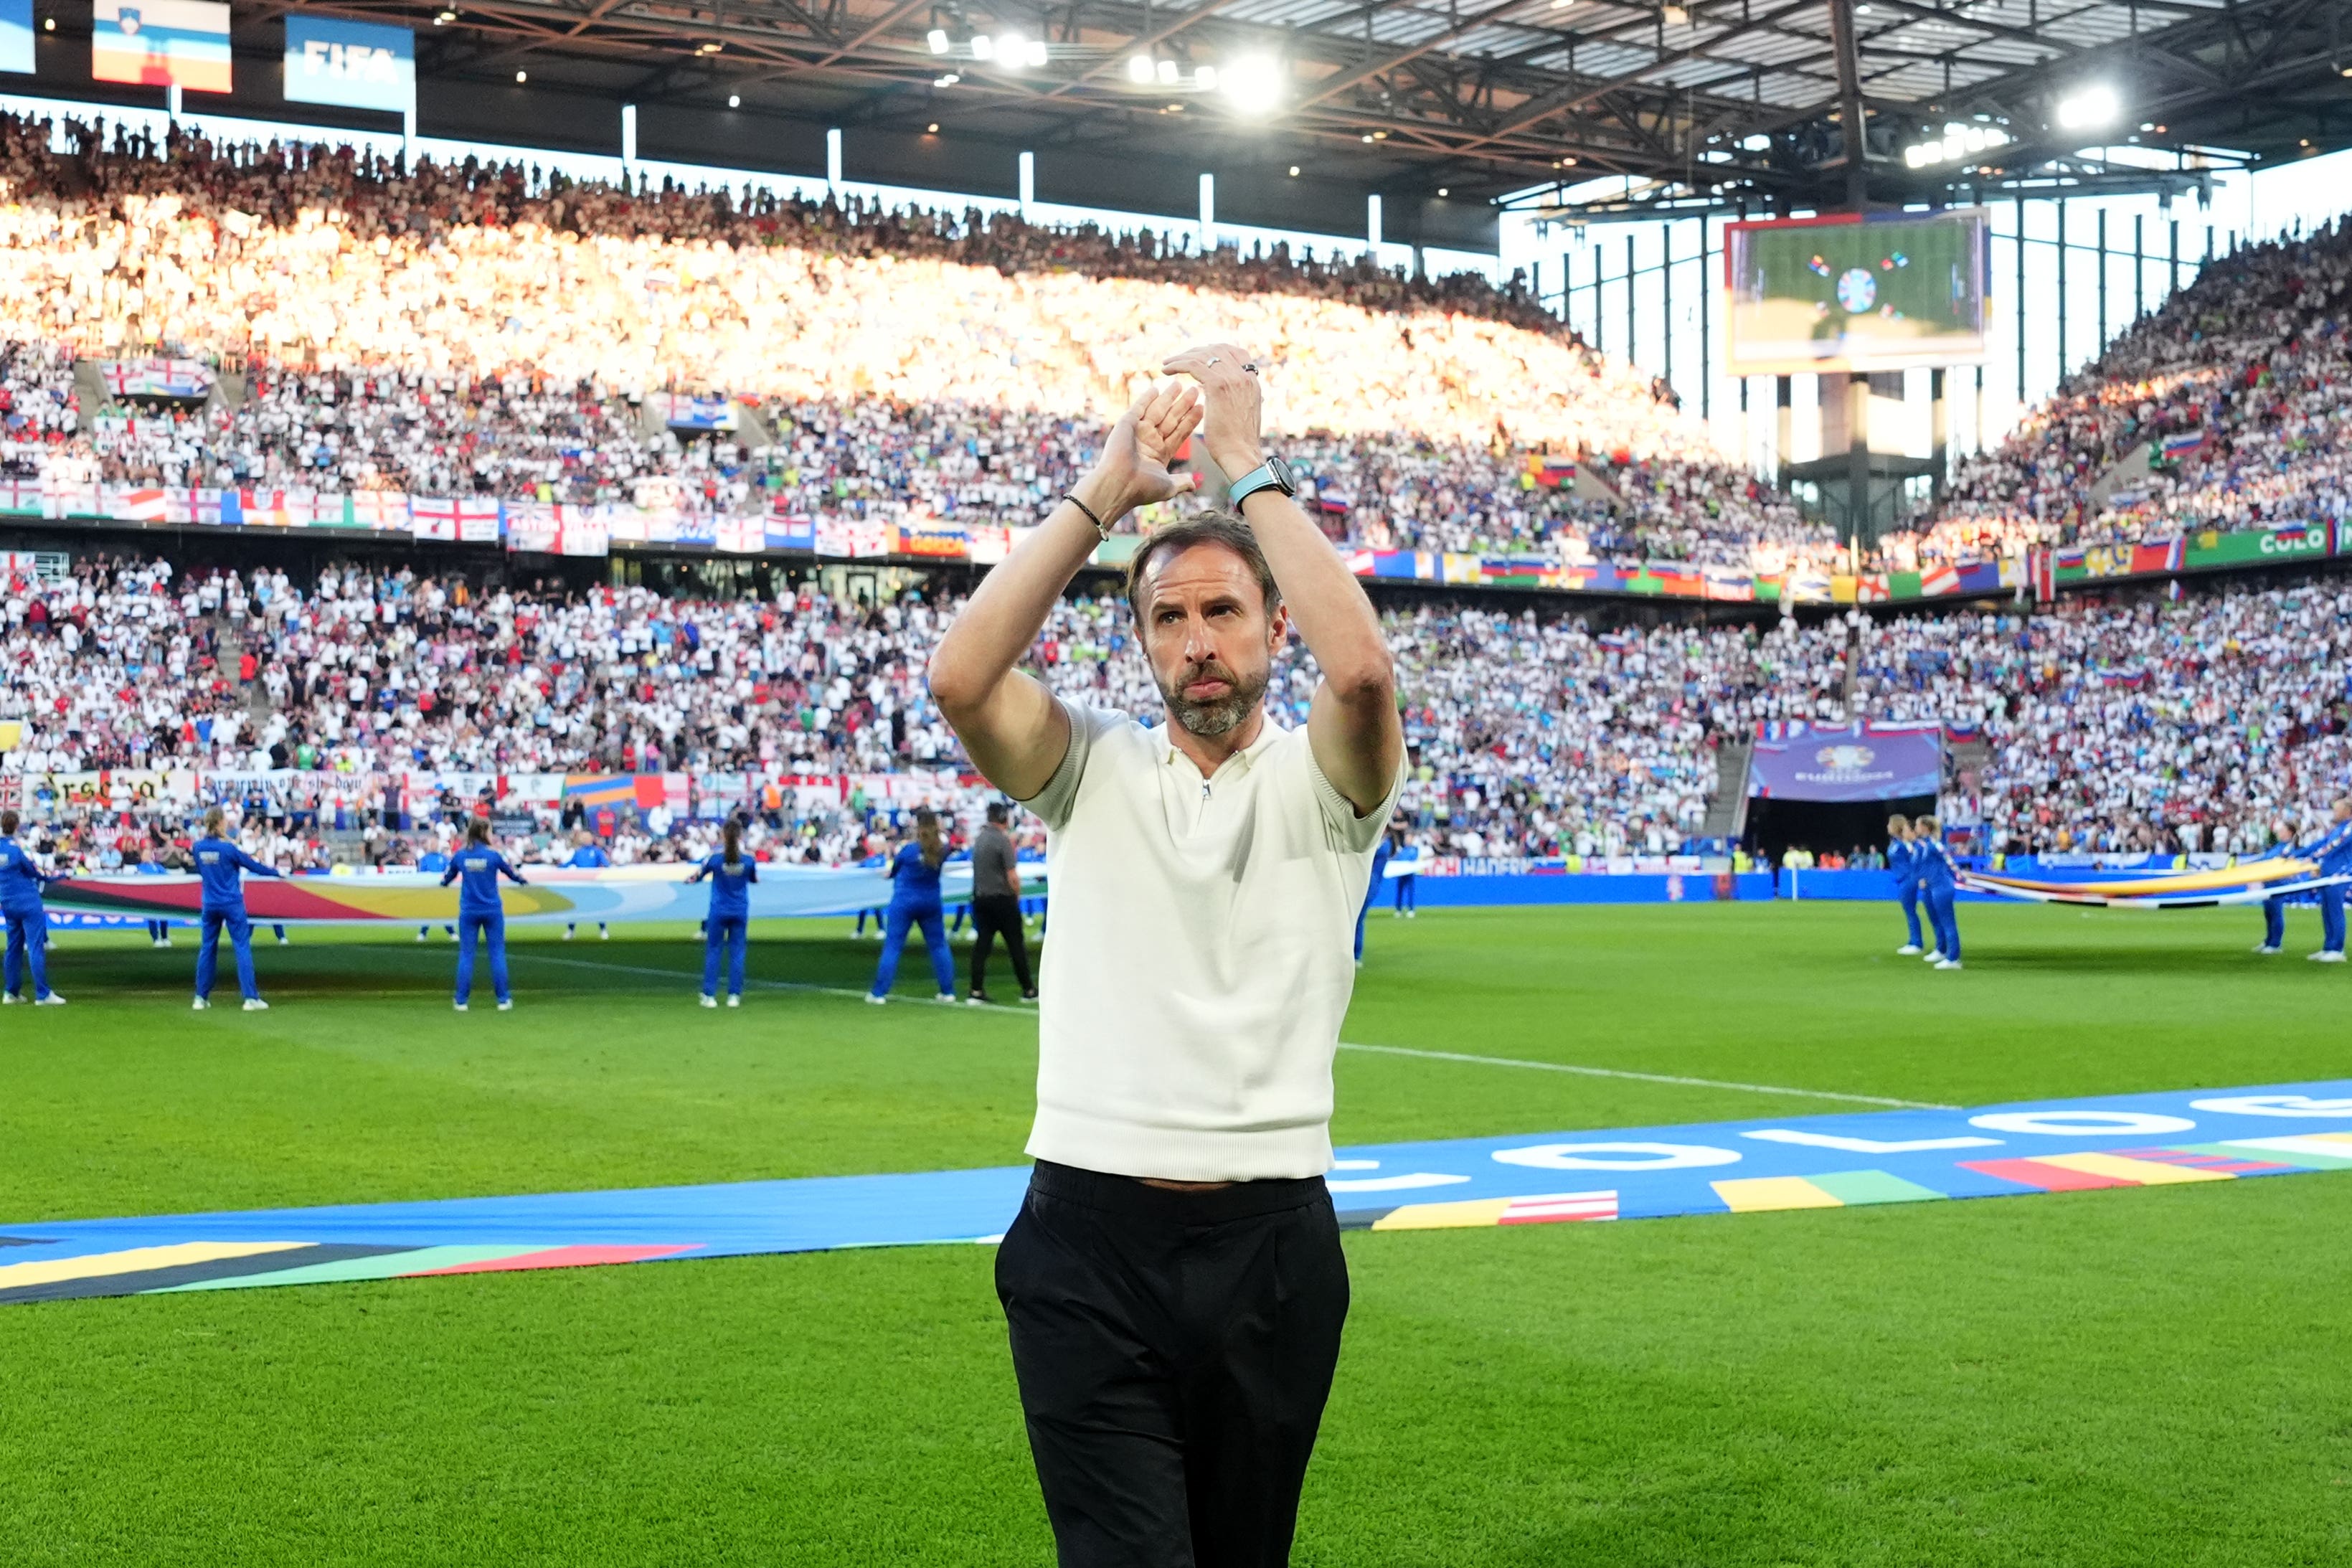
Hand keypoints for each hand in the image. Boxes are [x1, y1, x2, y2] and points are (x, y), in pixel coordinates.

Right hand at [1075, 378, 1202, 520]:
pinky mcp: (1127, 424)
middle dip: (1183, 405)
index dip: (1190, 421)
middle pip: (1171, 419)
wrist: (1119, 485)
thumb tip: (1193, 484)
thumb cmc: (1142, 489)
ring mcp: (1138, 432)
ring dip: (1168, 397)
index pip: (1179, 432)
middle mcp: (1150, 441)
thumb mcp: (1167, 487)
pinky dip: (1146, 398)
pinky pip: (1138, 408)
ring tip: (1180, 384)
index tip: (1201, 408)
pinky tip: (1156, 388)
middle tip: (1195, 390)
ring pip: (1158, 411)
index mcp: (1160, 454)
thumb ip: (1181, 482)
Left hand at [1161, 342, 1264, 477]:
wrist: (1241, 455)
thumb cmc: (1238, 444)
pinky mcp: (1218, 385)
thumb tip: (1220, 396)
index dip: (1216, 352)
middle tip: (1180, 358)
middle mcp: (1244, 376)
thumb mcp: (1241, 415)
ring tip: (1167, 364)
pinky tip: (1165, 370)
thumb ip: (1234, 400)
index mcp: (1252, 382)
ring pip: (1204, 355)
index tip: (1201, 357)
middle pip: (1219, 349)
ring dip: (1183, 357)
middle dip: (1197, 351)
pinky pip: (1193, 365)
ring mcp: (1233, 379)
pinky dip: (1177, 364)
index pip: (1237, 353)